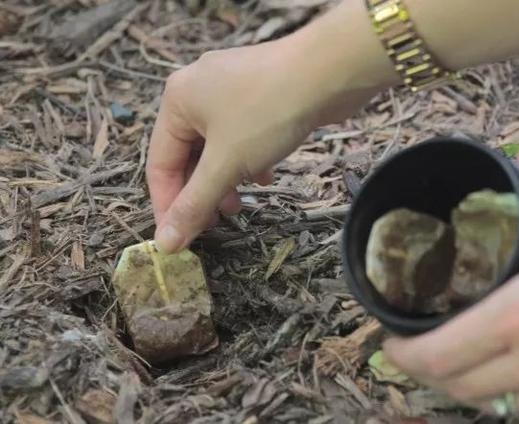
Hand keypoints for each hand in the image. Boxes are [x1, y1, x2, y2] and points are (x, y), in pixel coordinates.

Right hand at [146, 37, 377, 252]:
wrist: (329, 72)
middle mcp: (198, 88)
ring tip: (240, 205)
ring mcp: (231, 87)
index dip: (168, 205)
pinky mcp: (260, 92)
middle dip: (202, 192)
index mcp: (177, 99)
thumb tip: (166, 243)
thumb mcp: (226, 165)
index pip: (160, 163)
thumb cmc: (270, 112)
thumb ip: (194, 204)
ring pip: (219, 146)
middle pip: (189, 154)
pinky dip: (249, 158)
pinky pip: (243, 133)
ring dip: (226, 179)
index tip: (178, 239)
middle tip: (216, 222)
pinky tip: (265, 175)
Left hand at [384, 145, 518, 417]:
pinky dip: (510, 395)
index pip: (437, 354)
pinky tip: (514, 371)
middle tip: (417, 348)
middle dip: (426, 372)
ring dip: (465, 385)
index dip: (401, 353)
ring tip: (458, 359)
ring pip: (491, 405)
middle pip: (454, 387)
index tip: (390, 339)